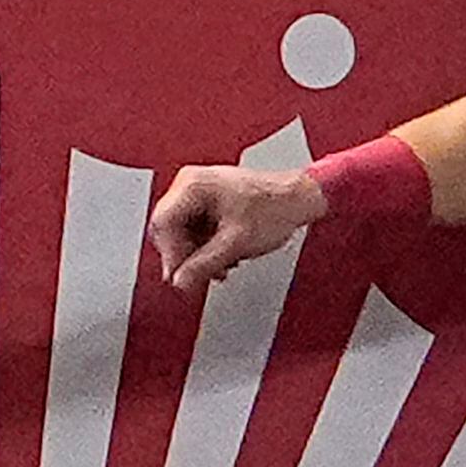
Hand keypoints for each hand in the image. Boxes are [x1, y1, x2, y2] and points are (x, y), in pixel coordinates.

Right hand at [149, 162, 324, 294]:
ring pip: (183, 234)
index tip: (181, 276)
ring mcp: (202, 193)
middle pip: (170, 230)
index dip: (171, 255)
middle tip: (199, 275)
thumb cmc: (277, 207)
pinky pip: (196, 231)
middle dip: (187, 256)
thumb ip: (204, 264)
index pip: (163, 224)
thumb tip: (179, 282)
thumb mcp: (235, 242)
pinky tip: (224, 258)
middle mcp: (193, 184)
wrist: (301, 199)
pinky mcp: (211, 203)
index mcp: (194, 184)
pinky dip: (207, 248)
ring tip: (220, 266)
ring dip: (198, 255)